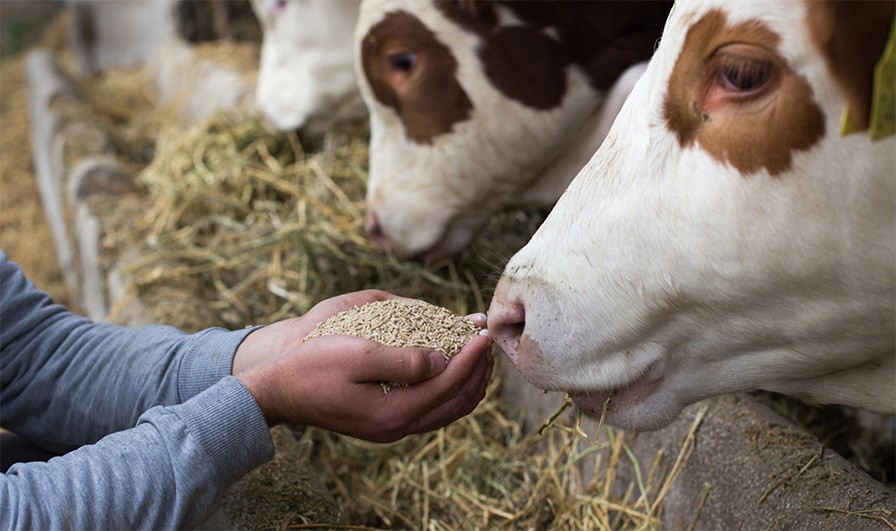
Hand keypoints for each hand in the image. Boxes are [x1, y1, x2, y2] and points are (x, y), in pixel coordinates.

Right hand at [233, 291, 493, 441]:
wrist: (278, 391)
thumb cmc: (313, 366)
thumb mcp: (359, 353)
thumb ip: (405, 360)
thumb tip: (443, 361)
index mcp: (394, 412)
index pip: (449, 383)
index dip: (471, 356)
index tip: (483, 332)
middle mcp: (397, 426)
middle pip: (456, 403)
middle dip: (478, 372)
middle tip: (487, 342)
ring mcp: (390, 427)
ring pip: (446, 410)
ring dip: (467, 382)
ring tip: (476, 354)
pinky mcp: (383, 421)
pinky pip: (430, 409)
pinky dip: (448, 388)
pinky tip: (447, 367)